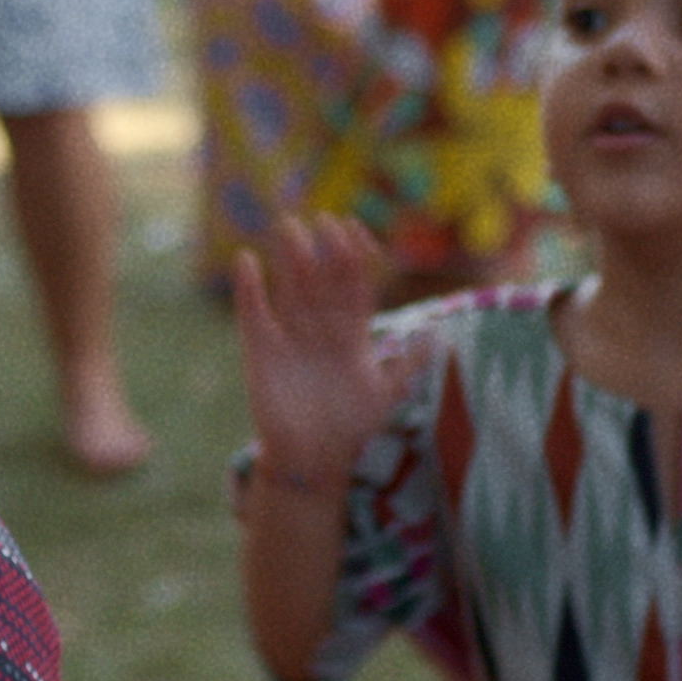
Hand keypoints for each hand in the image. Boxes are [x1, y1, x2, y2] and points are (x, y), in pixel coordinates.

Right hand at [231, 215, 411, 493]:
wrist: (312, 461)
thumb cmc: (351, 429)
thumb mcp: (386, 397)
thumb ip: (408, 366)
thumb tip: (435, 334)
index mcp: (351, 335)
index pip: (354, 285)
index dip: (355, 257)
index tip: (355, 228)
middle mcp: (321, 329)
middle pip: (322, 280)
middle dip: (322, 250)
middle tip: (321, 218)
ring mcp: (290, 337)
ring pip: (291, 289)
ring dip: (290, 259)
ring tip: (289, 226)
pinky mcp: (260, 351)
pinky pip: (254, 314)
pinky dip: (249, 289)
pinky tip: (247, 260)